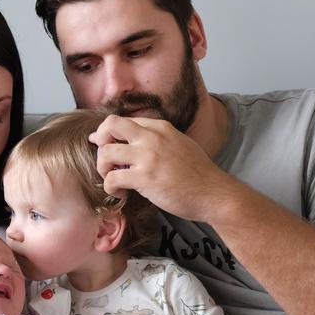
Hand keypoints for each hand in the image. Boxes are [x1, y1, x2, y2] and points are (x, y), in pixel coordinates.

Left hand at [89, 115, 233, 221]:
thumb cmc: (198, 174)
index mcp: (161, 127)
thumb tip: (134, 142)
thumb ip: (159, 139)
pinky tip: (119, 192)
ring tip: (111, 177)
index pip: (124, 120)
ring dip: (102, 167)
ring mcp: (148, 157)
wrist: (215, 193)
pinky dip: (110, 186)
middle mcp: (152, 137)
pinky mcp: (144, 178)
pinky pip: (112, 177)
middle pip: (111, 125)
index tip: (103, 144)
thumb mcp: (180, 144)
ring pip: (106, 152)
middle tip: (103, 157)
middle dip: (99, 139)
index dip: (109, 132)